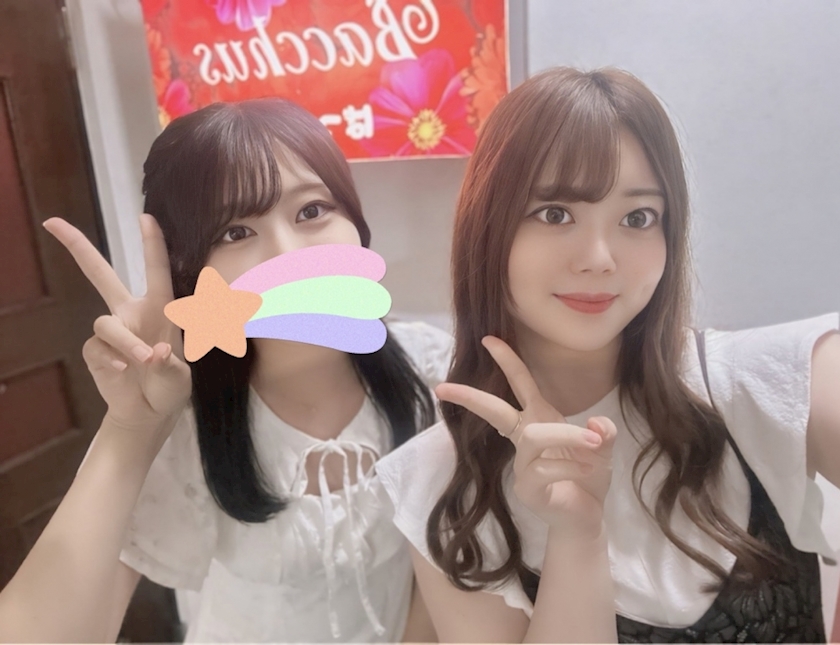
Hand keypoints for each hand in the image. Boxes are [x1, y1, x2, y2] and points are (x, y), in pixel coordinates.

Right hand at [43, 215, 190, 437]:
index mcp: (160, 310)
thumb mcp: (180, 376)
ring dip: (127, 342)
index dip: (152, 244)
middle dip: (79, 248)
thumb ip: (170, 364)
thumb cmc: (170, 386)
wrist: (149, 413)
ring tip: (144, 361)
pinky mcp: (96, 352)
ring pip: (107, 323)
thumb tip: (155, 353)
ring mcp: (112, 332)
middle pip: (100, 275)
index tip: (146, 217)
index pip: (157, 272)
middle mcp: (131, 314)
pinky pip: (97, 349)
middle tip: (54, 223)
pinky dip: (112, 361)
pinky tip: (123, 373)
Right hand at [435, 336, 615, 534]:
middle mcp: (526, 437)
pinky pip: (545, 467)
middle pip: (494, 411)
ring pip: (534, 436)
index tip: (489, 339)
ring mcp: (522, 464)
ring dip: (568, 436)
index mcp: (540, 419)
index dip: (508, 361)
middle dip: (470, 396)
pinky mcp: (526, 487)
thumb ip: (606, 432)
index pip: (521, 385)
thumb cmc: (589, 478)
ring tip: (594, 445)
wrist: (587, 518)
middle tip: (442, 387)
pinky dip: (574, 465)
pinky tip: (588, 471)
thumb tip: (597, 424)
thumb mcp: (604, 449)